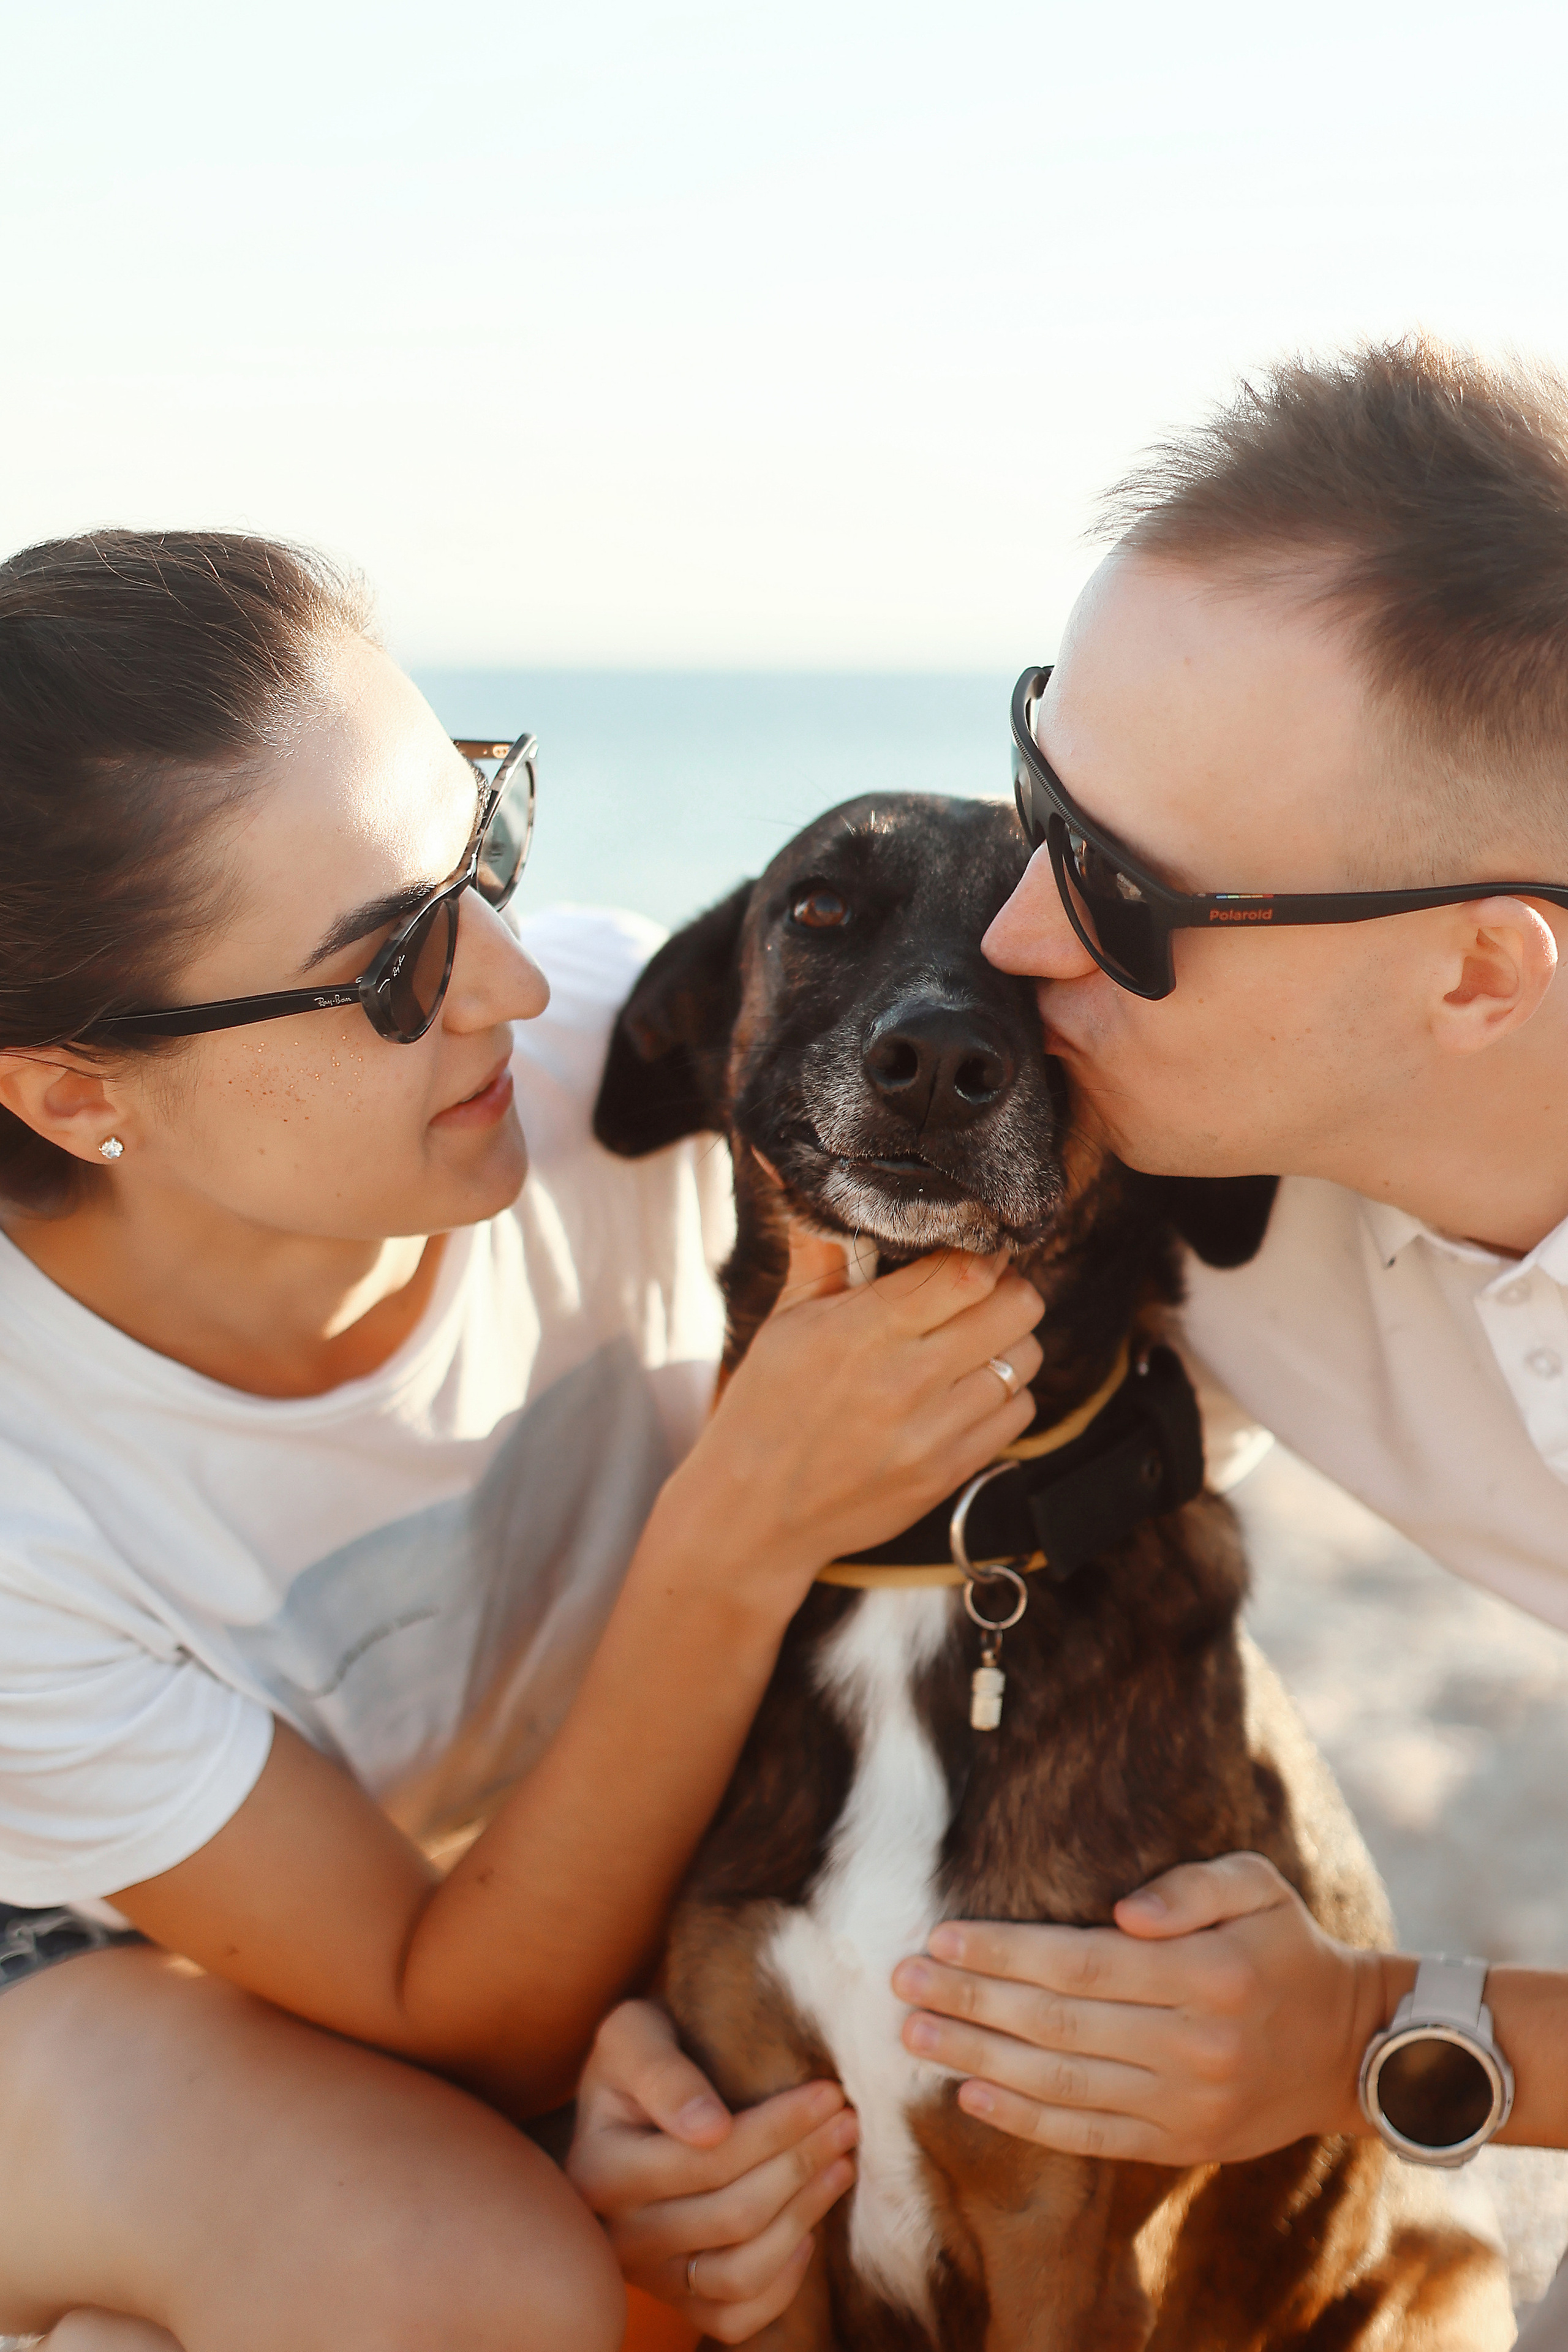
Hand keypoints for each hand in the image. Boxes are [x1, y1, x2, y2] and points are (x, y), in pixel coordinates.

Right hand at [567, 2002, 856, 2343]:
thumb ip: (662, 2072)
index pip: (708, 2159)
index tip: (829, 2091)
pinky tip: (809, 2232)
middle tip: (847, 2122)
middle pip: (733, 2216)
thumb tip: (709, 2128)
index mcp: (598, 2171)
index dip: (778, 2128)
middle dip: (802, 2164)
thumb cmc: (639, 2054)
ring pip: (740, 2274)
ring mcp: (648, 2277)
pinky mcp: (677, 2302)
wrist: (626, 2097)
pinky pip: (735, 2319)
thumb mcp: (634, 2035)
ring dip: (804, 2217)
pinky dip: (781, 2283)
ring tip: (842, 2165)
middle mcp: (618, 2237)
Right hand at [662, 1227, 1043, 1593]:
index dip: (982, 1253)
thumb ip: (820, 1250)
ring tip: (972, 1343)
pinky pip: (1017, 1414)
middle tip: (982, 1293)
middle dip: (1007, 1291)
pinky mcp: (949, 1472)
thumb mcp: (785, 1321)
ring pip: (1024, 1361)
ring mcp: (933, 1431)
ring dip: (1008, 1343)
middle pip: (1016, 1309)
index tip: (971, 1253)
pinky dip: (1003, 1395)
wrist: (753, 1514)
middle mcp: (906, 1379)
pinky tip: (966, 1391)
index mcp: (863, 1330)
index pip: (967, 1271)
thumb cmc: (765, 1407)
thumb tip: (800, 1172)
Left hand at [891, 1854, 1400, 2165]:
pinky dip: (1022, 2119)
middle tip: (902, 1982)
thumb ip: (1191, 1886)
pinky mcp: (1179, 2145)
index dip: (1003, 1952)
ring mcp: (1186, 2105)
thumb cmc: (1286, 1947)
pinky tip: (969, 2095)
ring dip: (977, 2060)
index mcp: (1208, 1975)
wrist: (1349, 2048)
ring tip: (913, 2035)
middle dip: (969, 2001)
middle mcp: (1195, 2047)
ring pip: (1061, 2085)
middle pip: (1056, 2025)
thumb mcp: (1258, 1885)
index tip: (940, 1936)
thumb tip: (1121, 1912)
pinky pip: (1086, 2135)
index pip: (1080, 1964)